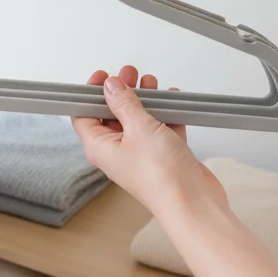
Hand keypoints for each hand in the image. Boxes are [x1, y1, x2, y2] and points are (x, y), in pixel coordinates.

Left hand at [71, 66, 226, 218]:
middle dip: (121, 92)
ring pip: (137, 120)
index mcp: (99, 147)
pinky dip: (165, 114)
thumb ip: (124, 103)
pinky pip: (159, 129)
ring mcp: (140, 154)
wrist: (193, 203)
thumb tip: (111, 86)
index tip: (102, 76)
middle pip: (111, 114)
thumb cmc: (161, 176)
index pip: (83, 115)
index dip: (89, 93)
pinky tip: (172, 101)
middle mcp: (116, 152)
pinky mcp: (162, 156)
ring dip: (144, 100)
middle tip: (130, 74)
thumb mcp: (139, 127)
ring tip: (152, 83)